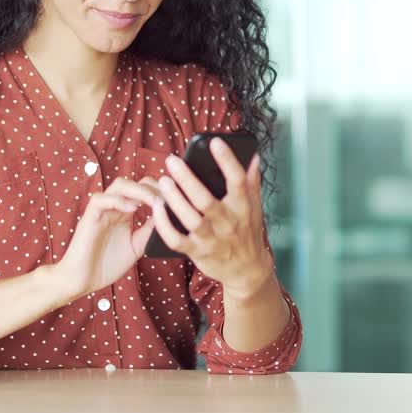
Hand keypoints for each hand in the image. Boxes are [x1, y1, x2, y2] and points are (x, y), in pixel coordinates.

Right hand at [52, 179, 156, 301]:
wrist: (81, 281)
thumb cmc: (106, 265)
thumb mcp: (136, 246)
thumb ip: (149, 230)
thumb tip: (168, 216)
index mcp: (124, 212)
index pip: (142, 190)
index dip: (158, 191)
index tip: (174, 199)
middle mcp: (113, 207)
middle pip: (133, 182)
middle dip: (152, 186)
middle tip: (166, 198)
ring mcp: (101, 211)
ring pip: (119, 185)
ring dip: (139, 190)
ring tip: (153, 201)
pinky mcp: (89, 217)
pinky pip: (101, 199)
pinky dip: (118, 200)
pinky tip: (133, 209)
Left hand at [140, 140, 274, 298]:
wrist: (247, 270)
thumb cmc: (248, 232)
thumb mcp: (255, 207)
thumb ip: (252, 181)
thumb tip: (253, 155)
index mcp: (242, 207)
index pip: (237, 180)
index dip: (227, 161)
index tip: (215, 142)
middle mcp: (228, 222)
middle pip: (206, 200)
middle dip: (188, 180)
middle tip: (172, 161)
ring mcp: (212, 239)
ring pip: (190, 219)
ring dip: (174, 200)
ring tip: (163, 181)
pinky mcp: (197, 252)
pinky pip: (176, 240)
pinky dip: (164, 225)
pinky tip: (156, 208)